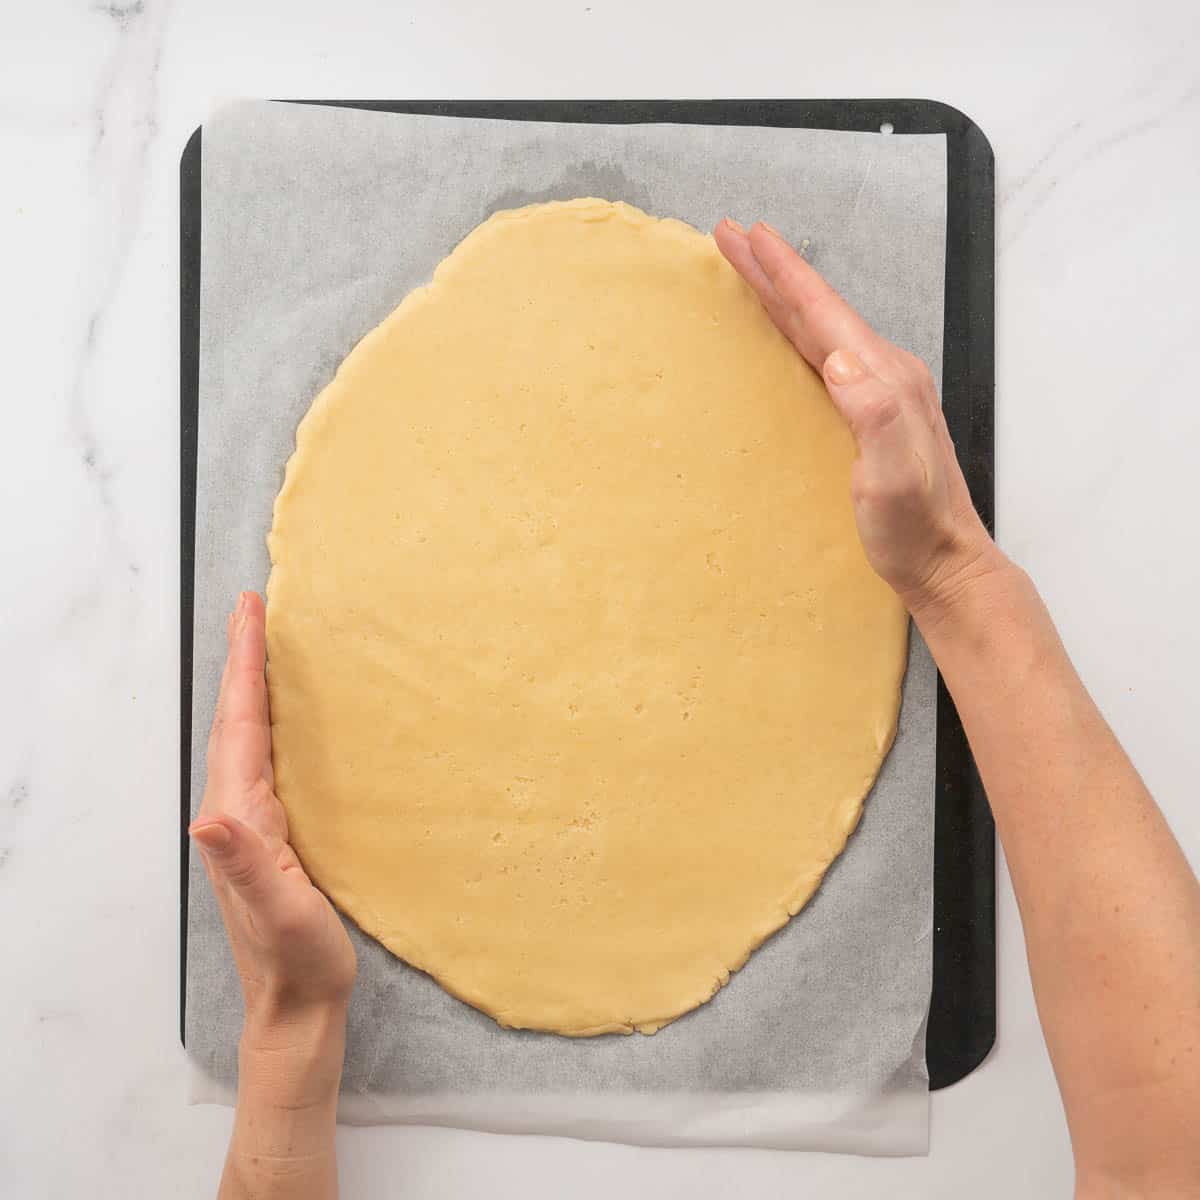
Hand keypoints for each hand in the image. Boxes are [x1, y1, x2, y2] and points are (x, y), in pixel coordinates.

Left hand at [190, 591, 355, 1038]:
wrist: (297, 1002)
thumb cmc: (296, 959)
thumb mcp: (279, 911)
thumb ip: (244, 863)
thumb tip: (208, 815)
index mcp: (241, 815)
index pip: (239, 726)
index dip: (244, 667)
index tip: (250, 614)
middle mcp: (237, 810)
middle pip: (236, 719)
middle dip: (243, 660)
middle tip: (254, 608)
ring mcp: (254, 821)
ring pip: (249, 735)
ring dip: (253, 685)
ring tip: (265, 645)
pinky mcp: (274, 831)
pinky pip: (267, 757)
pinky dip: (271, 721)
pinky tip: (286, 717)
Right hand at [713, 219, 1002, 617]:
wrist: (945, 563)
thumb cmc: (914, 529)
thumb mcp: (894, 477)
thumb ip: (875, 414)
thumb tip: (840, 360)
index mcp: (885, 379)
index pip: (825, 313)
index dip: (784, 273)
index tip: (748, 235)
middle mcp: (884, 375)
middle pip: (819, 310)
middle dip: (773, 271)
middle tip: (730, 235)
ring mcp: (880, 393)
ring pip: (820, 329)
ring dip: (782, 295)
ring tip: (750, 270)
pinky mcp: (871, 414)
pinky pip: (824, 355)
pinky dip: (796, 331)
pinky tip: (785, 333)